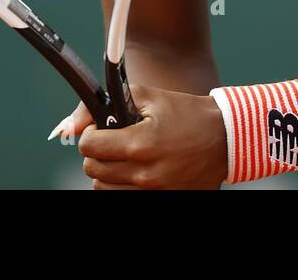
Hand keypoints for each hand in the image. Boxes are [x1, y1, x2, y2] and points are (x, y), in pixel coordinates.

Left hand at [51, 86, 227, 188]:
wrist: (225, 139)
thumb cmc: (187, 113)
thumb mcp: (149, 97)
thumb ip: (108, 102)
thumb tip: (72, 123)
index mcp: (140, 144)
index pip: (88, 146)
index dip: (90, 133)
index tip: (100, 128)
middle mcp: (144, 173)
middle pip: (92, 170)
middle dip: (98, 152)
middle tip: (113, 141)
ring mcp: (153, 192)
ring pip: (104, 189)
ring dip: (108, 172)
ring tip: (127, 156)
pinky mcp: (162, 200)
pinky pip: (125, 197)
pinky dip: (124, 185)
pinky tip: (138, 169)